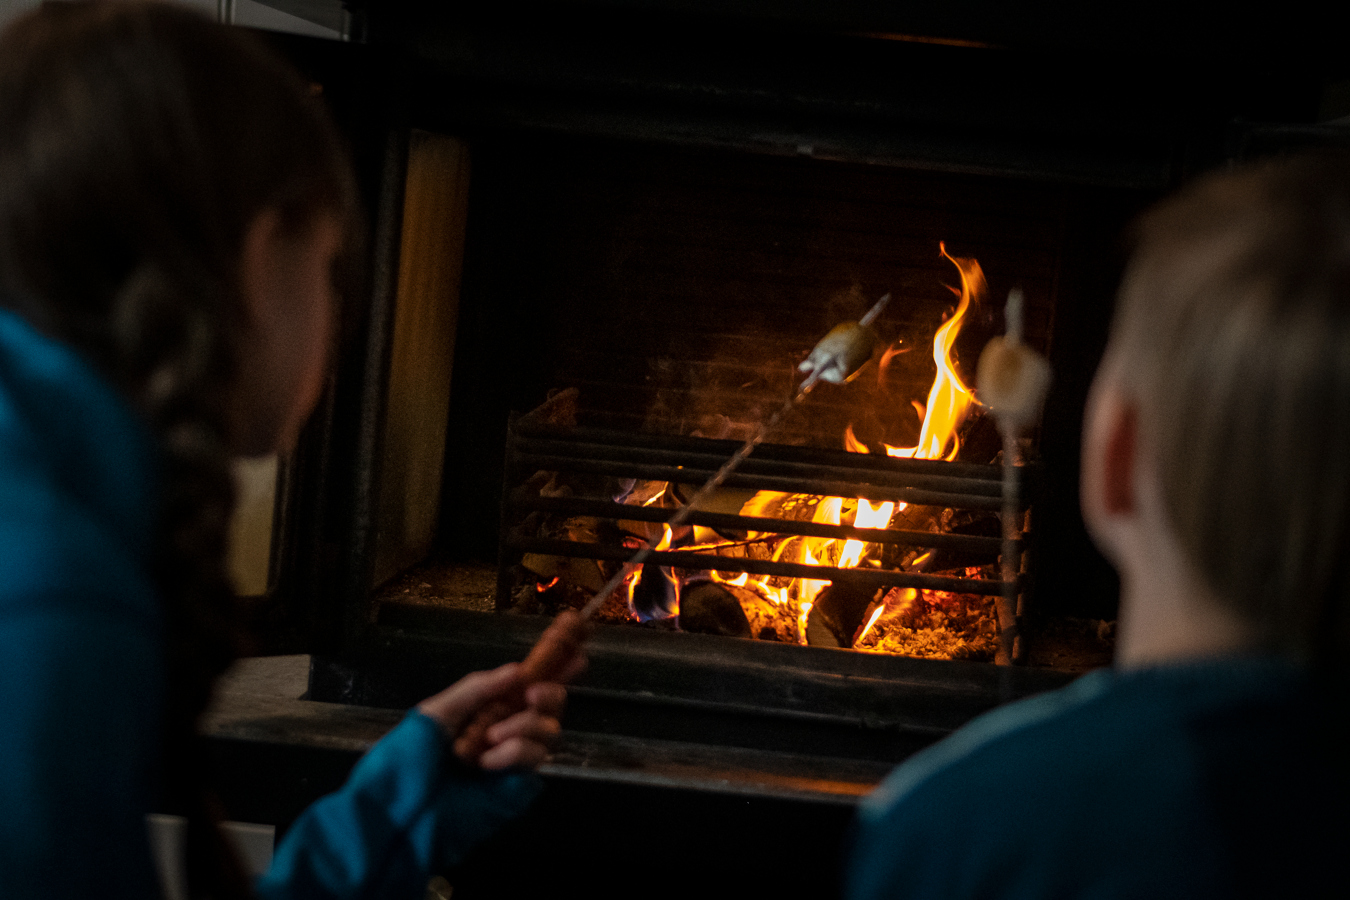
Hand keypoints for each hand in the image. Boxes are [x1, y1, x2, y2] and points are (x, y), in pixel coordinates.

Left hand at [416, 611, 587, 769]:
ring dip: (525, 726)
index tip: (577, 650)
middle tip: (532, 695)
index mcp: (485, 709)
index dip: (555, 667)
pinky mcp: (518, 786)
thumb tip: (518, 671)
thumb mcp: (436, 712)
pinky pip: (535, 758)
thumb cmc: (407, 759)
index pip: (526, 684)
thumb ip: (478, 689)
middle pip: (550, 705)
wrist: (398, 812)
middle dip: (550, 694)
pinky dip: (514, 752)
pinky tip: (487, 762)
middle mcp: (505, 730)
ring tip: (491, 737)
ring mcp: (513, 760)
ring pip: (549, 731)